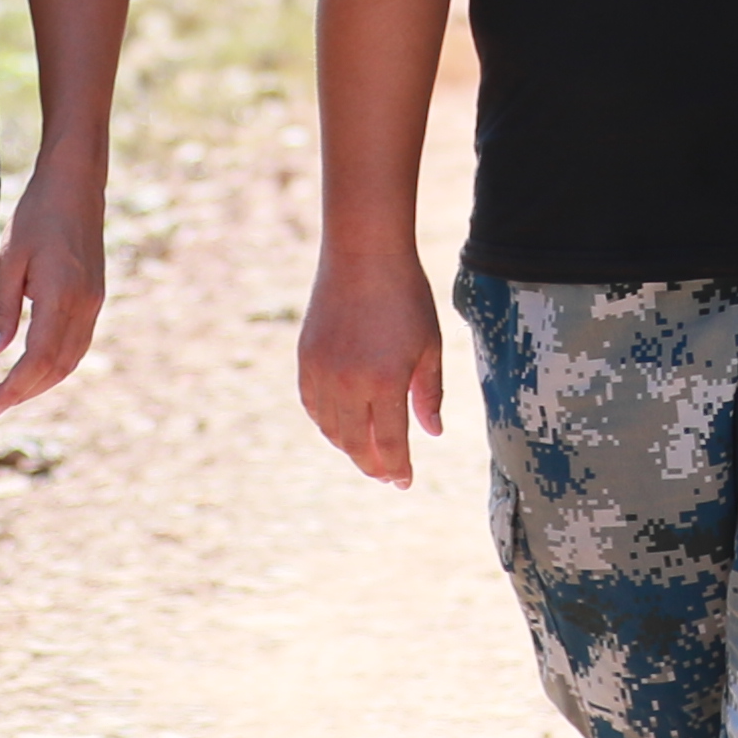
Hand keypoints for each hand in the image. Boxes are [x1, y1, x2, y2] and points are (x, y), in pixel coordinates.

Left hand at [0, 157, 109, 416]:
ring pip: (73, 357)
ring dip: (45, 381)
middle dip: (28, 391)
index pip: (39, 359)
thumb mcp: (11, 260)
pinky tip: (39, 364)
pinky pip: (80, 341)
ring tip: (16, 392)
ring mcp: (94, 301)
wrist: (76, 185)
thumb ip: (1, 308)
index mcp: (62, 296)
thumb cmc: (39, 216)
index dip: (16, 387)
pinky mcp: (95, 295)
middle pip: (59, 365)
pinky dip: (59, 362)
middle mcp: (85, 304)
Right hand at [295, 237, 443, 485]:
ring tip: (368, 454)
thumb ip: (429, 393)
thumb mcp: (428, 345)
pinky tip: (342, 427)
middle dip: (373, 465)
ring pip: (331, 429)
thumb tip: (432, 432)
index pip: (389, 442)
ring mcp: (321, 373)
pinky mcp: (305, 361)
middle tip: (387, 475)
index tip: (404, 481)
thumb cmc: (406, 298)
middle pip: (356, 443)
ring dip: (349, 447)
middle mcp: (347, 384)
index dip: (397, 467)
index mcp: (384, 382)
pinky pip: (312, 406)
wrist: (363, 256)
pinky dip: (327, 423)